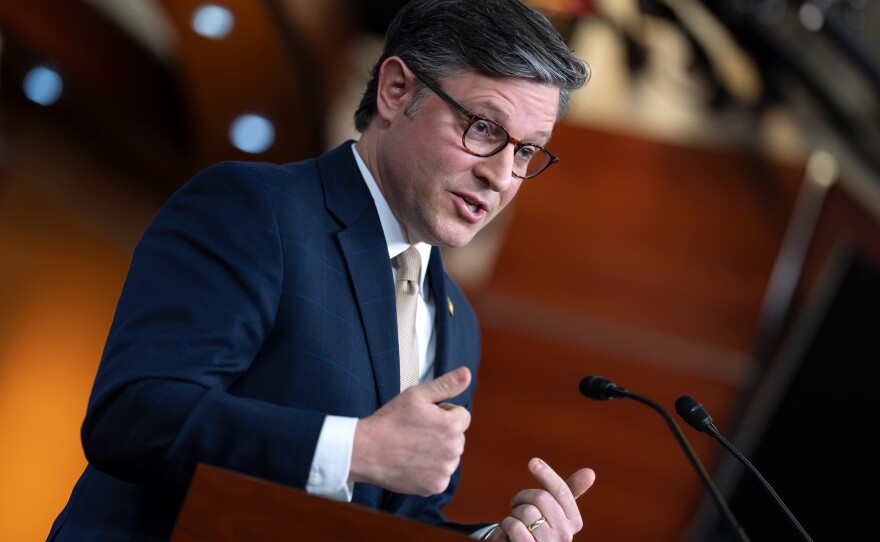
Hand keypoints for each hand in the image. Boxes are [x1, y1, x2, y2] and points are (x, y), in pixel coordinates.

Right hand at [350, 366, 471, 495]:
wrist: (366, 450)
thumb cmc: (390, 420)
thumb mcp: (416, 395)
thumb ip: (446, 384)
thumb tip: (466, 373)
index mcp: (452, 426)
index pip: (462, 416)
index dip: (444, 412)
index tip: (424, 416)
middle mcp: (454, 451)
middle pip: (457, 437)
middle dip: (442, 433)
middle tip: (416, 432)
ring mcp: (444, 471)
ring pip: (449, 457)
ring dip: (437, 452)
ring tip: (413, 447)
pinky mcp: (435, 486)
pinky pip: (440, 475)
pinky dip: (430, 470)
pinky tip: (412, 462)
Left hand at [487, 458, 595, 540]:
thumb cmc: (537, 527)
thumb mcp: (553, 510)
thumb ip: (568, 491)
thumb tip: (591, 472)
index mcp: (574, 521)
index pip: (562, 491)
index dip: (547, 474)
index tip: (533, 462)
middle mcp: (565, 535)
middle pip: (541, 498)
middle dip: (523, 497)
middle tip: (518, 505)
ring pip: (526, 512)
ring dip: (514, 513)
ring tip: (517, 523)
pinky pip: (515, 526)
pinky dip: (507, 525)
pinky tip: (509, 532)